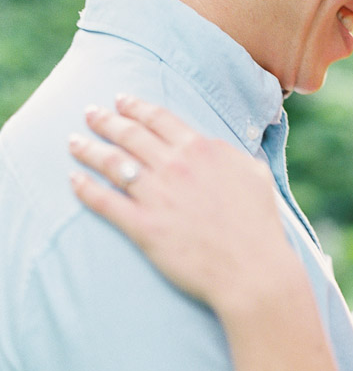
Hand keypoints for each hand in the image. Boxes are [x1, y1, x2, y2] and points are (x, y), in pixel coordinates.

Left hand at [68, 96, 291, 315]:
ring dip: (89, 149)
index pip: (159, 118)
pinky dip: (85, 188)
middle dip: (105, 120)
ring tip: (74, 142)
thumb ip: (233, 156)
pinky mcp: (144, 227)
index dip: (135, 106)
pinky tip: (74, 179)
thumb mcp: (256, 177)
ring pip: (112, 162)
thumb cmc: (260, 228)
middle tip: (90, 113)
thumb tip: (221, 148)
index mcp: (202, 150)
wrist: (253, 271)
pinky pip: (105, 202)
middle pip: (130, 134)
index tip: (120, 100)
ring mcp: (158, 196)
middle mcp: (175, 166)